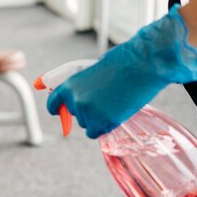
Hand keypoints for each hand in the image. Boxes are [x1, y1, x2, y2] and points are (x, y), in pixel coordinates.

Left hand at [47, 5, 196, 138]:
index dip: (57, 108)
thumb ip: (82, 86)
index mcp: (70, 85)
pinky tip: (116, 113)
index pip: (54, 102)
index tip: (58, 112)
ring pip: (88, 124)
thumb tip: (78, 99)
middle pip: (76, 115)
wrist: (141, 65)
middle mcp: (75, 100)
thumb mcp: (94, 71)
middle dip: (88, 111)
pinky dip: (105, 127)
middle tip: (106, 99)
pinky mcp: (102, 122)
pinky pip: (97, 132)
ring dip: (99, 118)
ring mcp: (88, 113)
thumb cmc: (122, 63)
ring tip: (115, 101)